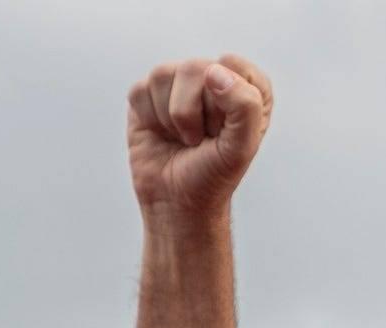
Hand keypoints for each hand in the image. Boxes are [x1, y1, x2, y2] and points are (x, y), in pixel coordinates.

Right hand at [127, 54, 273, 219]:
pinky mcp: (147, 95)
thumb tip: (213, 70)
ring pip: (163, 75)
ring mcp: (177, 85)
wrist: (178, 202)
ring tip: (181, 137)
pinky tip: (161, 134)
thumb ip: (244, 104)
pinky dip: (150, 118)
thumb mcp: (242, 146)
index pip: (235, 67)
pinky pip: (141, 90)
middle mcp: (211, 78)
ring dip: (171, 118)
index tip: (224, 131)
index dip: (226, 102)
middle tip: (200, 139)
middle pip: (195, 68)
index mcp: (245, 86)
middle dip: (194, 113)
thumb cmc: (213, 175)